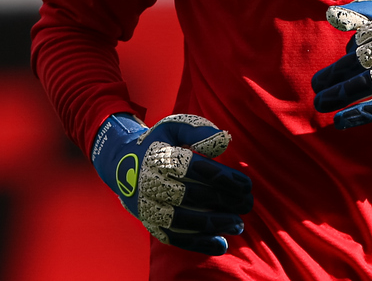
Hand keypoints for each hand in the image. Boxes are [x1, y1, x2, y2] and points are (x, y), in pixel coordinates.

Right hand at [90, 113, 253, 254]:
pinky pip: (174, 237)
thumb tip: (224, 141)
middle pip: (191, 195)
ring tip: (238, 224)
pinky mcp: (149, 222)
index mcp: (158, 155)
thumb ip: (199, 131)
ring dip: (214, 224)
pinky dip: (198, 244)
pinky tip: (222, 244)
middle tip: (248, 204)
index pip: (194, 167)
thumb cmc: (159, 144)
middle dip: (224, 201)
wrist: (122, 164)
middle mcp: (150, 182)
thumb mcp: (174, 127)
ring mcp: (148, 205)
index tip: (246, 184)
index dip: (223, 177)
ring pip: (183, 220)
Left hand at [311, 0, 371, 128]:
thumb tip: (330, 15)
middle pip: (353, 65)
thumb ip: (362, 11)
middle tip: (315, 85)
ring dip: (338, 96)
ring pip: (362, 86)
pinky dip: (359, 115)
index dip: (351, 50)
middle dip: (331, 77)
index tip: (349, 57)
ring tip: (320, 103)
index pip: (356, 43)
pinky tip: (340, 122)